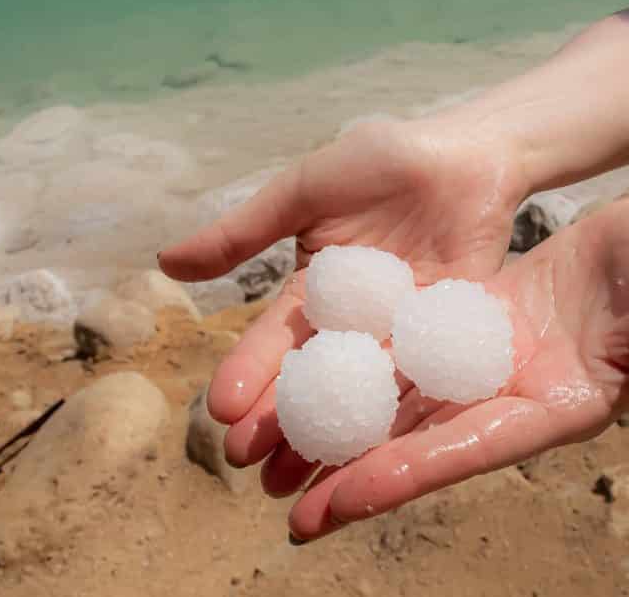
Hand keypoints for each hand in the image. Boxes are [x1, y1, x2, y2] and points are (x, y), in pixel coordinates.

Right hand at [159, 116, 527, 492]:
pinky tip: (372, 453)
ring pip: (358, 392)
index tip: (221, 412)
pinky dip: (394, 415)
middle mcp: (350, 321)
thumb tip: (164, 262)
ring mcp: (398, 333)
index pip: (273, 340)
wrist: (465, 151)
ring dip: (328, 434)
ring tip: (297, 477)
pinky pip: (418, 379)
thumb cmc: (379, 159)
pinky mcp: (447, 337)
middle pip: (310, 378)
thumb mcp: (301, 192)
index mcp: (312, 289)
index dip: (247, 374)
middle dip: (277, 421)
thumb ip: (241, 231)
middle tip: (247, 463)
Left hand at [290, 196, 628, 540]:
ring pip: (400, 401)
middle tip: (286, 513)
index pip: (467, 450)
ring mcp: (483, 364)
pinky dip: (359, 365)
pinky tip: (309, 377)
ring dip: (342, 428)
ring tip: (277, 457)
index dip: (405, 475)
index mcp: (553, 409)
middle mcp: (506, 397)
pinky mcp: (468, 325)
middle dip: (354, 477)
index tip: (341, 502)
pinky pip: (405, 347)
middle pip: (418, 442)